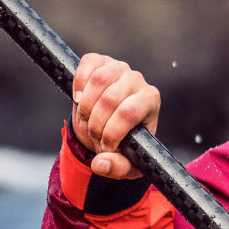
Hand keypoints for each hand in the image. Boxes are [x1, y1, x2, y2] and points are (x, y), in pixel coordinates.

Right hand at [70, 53, 159, 179]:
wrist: (108, 125)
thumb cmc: (123, 144)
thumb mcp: (127, 164)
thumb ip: (117, 167)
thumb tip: (100, 164)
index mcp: (150, 101)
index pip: (128, 113)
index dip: (111, 133)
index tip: (105, 148)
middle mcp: (137, 80)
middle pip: (110, 99)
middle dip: (96, 125)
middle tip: (94, 137)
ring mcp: (119, 68)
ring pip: (98, 80)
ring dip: (85, 107)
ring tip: (86, 121)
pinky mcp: (101, 60)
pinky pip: (87, 64)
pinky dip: (78, 84)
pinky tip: (79, 99)